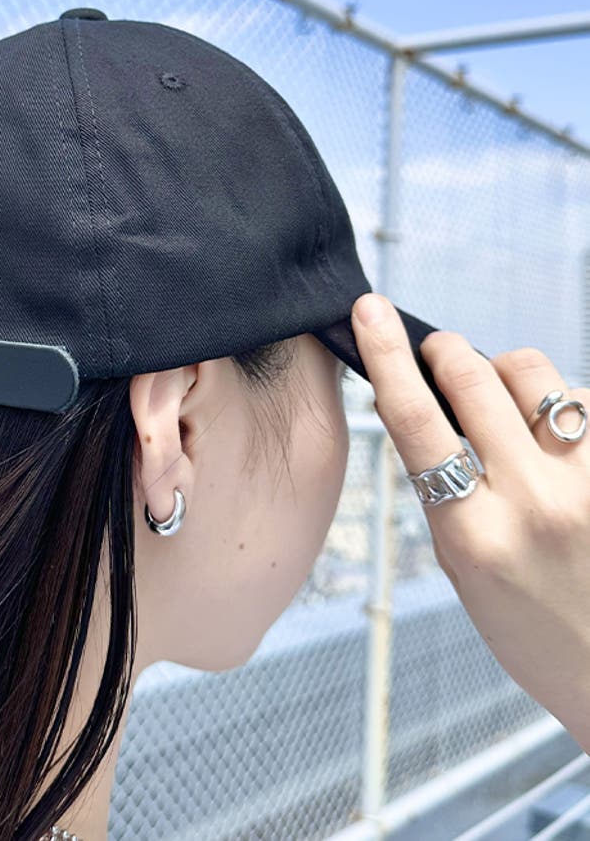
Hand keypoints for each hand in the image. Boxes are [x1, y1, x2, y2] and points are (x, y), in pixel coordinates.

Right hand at [350, 292, 589, 748]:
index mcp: (472, 533)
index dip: (386, 356)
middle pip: (474, 379)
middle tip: (436, 350)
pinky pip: (585, 399)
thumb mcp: (457, 562)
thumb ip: (438, 484)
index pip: (415, 421)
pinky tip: (554, 430)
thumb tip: (415, 404)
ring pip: (535, 375)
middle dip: (445, 351)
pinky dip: (558, 400)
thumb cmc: (528, 625)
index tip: (370, 313)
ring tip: (505, 403)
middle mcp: (535, 501)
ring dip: (505, 372)